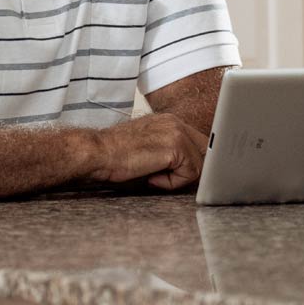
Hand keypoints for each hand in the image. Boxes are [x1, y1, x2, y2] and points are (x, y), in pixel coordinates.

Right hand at [91, 112, 207, 190]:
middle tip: (167, 179)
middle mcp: (176, 122)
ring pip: (199, 165)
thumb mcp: (149, 150)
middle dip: (192, 170)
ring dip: (178, 179)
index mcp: (169, 121)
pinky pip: (190, 174)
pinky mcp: (176, 147)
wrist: (97, 153)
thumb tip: (192, 172)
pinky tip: (151, 178)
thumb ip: (171, 155)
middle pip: (206, 151)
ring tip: (152, 176)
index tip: (179, 175)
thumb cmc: (115, 157)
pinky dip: (172, 183)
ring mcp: (177, 132)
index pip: (198, 142)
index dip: (193, 162)